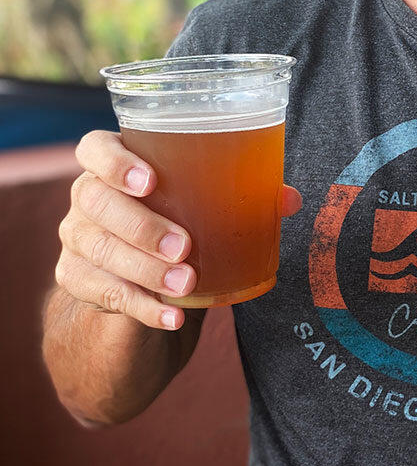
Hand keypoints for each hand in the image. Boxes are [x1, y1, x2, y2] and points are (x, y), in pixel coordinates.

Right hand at [55, 130, 302, 330]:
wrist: (142, 290)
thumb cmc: (179, 226)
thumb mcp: (206, 211)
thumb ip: (243, 198)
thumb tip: (290, 200)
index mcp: (116, 165)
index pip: (95, 148)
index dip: (115, 162)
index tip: (150, 182)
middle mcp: (88, 198)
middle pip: (96, 202)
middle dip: (142, 225)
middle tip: (184, 247)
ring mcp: (76, 239)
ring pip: (99, 249)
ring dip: (145, 269)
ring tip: (186, 283)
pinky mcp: (77, 281)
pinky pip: (104, 293)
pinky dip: (143, 307)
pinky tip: (172, 316)